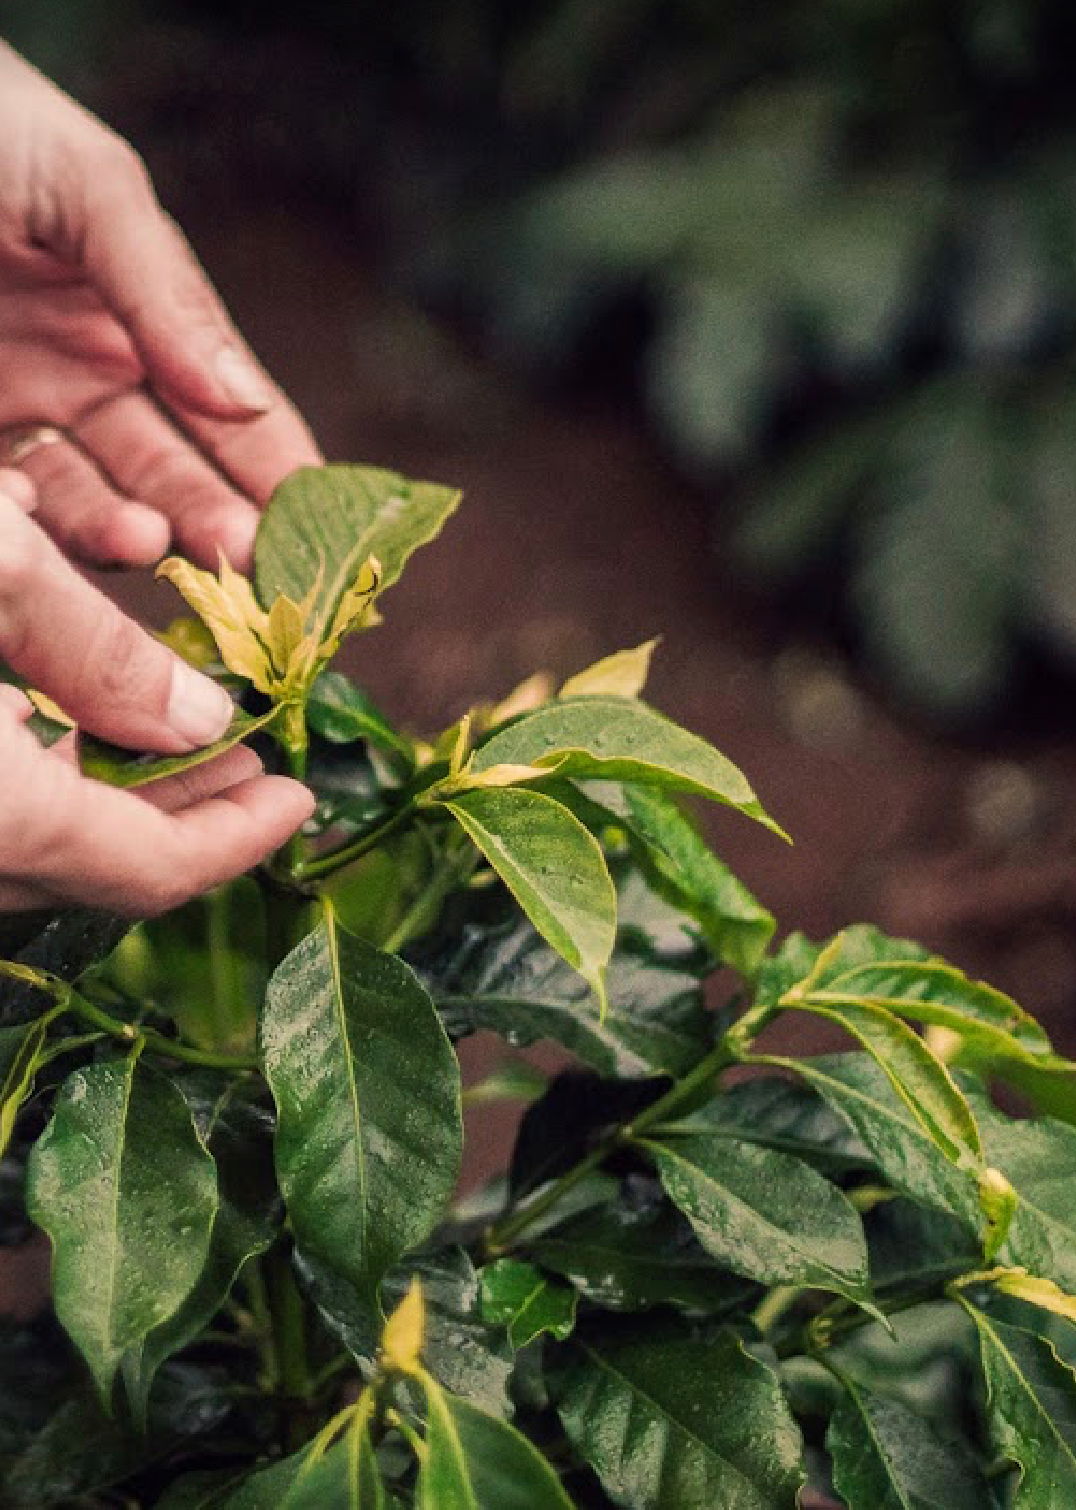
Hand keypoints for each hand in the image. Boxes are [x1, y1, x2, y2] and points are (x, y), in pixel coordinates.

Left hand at [0, 43, 320, 570]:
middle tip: (249, 564)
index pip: (240, 423)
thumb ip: (169, 296)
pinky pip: (13, 507)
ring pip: (94, 508)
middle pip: (176, 482)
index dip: (284, 480)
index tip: (326, 536)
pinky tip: (43, 518)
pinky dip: (37, 526)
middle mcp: (96, 382)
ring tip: (149, 542)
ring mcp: (28, 416)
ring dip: (131, 537)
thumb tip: (247, 402)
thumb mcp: (91, 191)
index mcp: (152, 326)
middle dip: (219, 527)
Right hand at [0, 477, 313, 912]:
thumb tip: (202, 719)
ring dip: (113, 790)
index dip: (239, 839)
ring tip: (185, 733)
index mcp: (0, 818)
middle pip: (98, 863)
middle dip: (187, 809)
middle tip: (255, 760)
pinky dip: (38, 777)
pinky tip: (65, 713)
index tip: (299, 800)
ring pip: (37, 841)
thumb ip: (100, 649)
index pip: (150, 870)